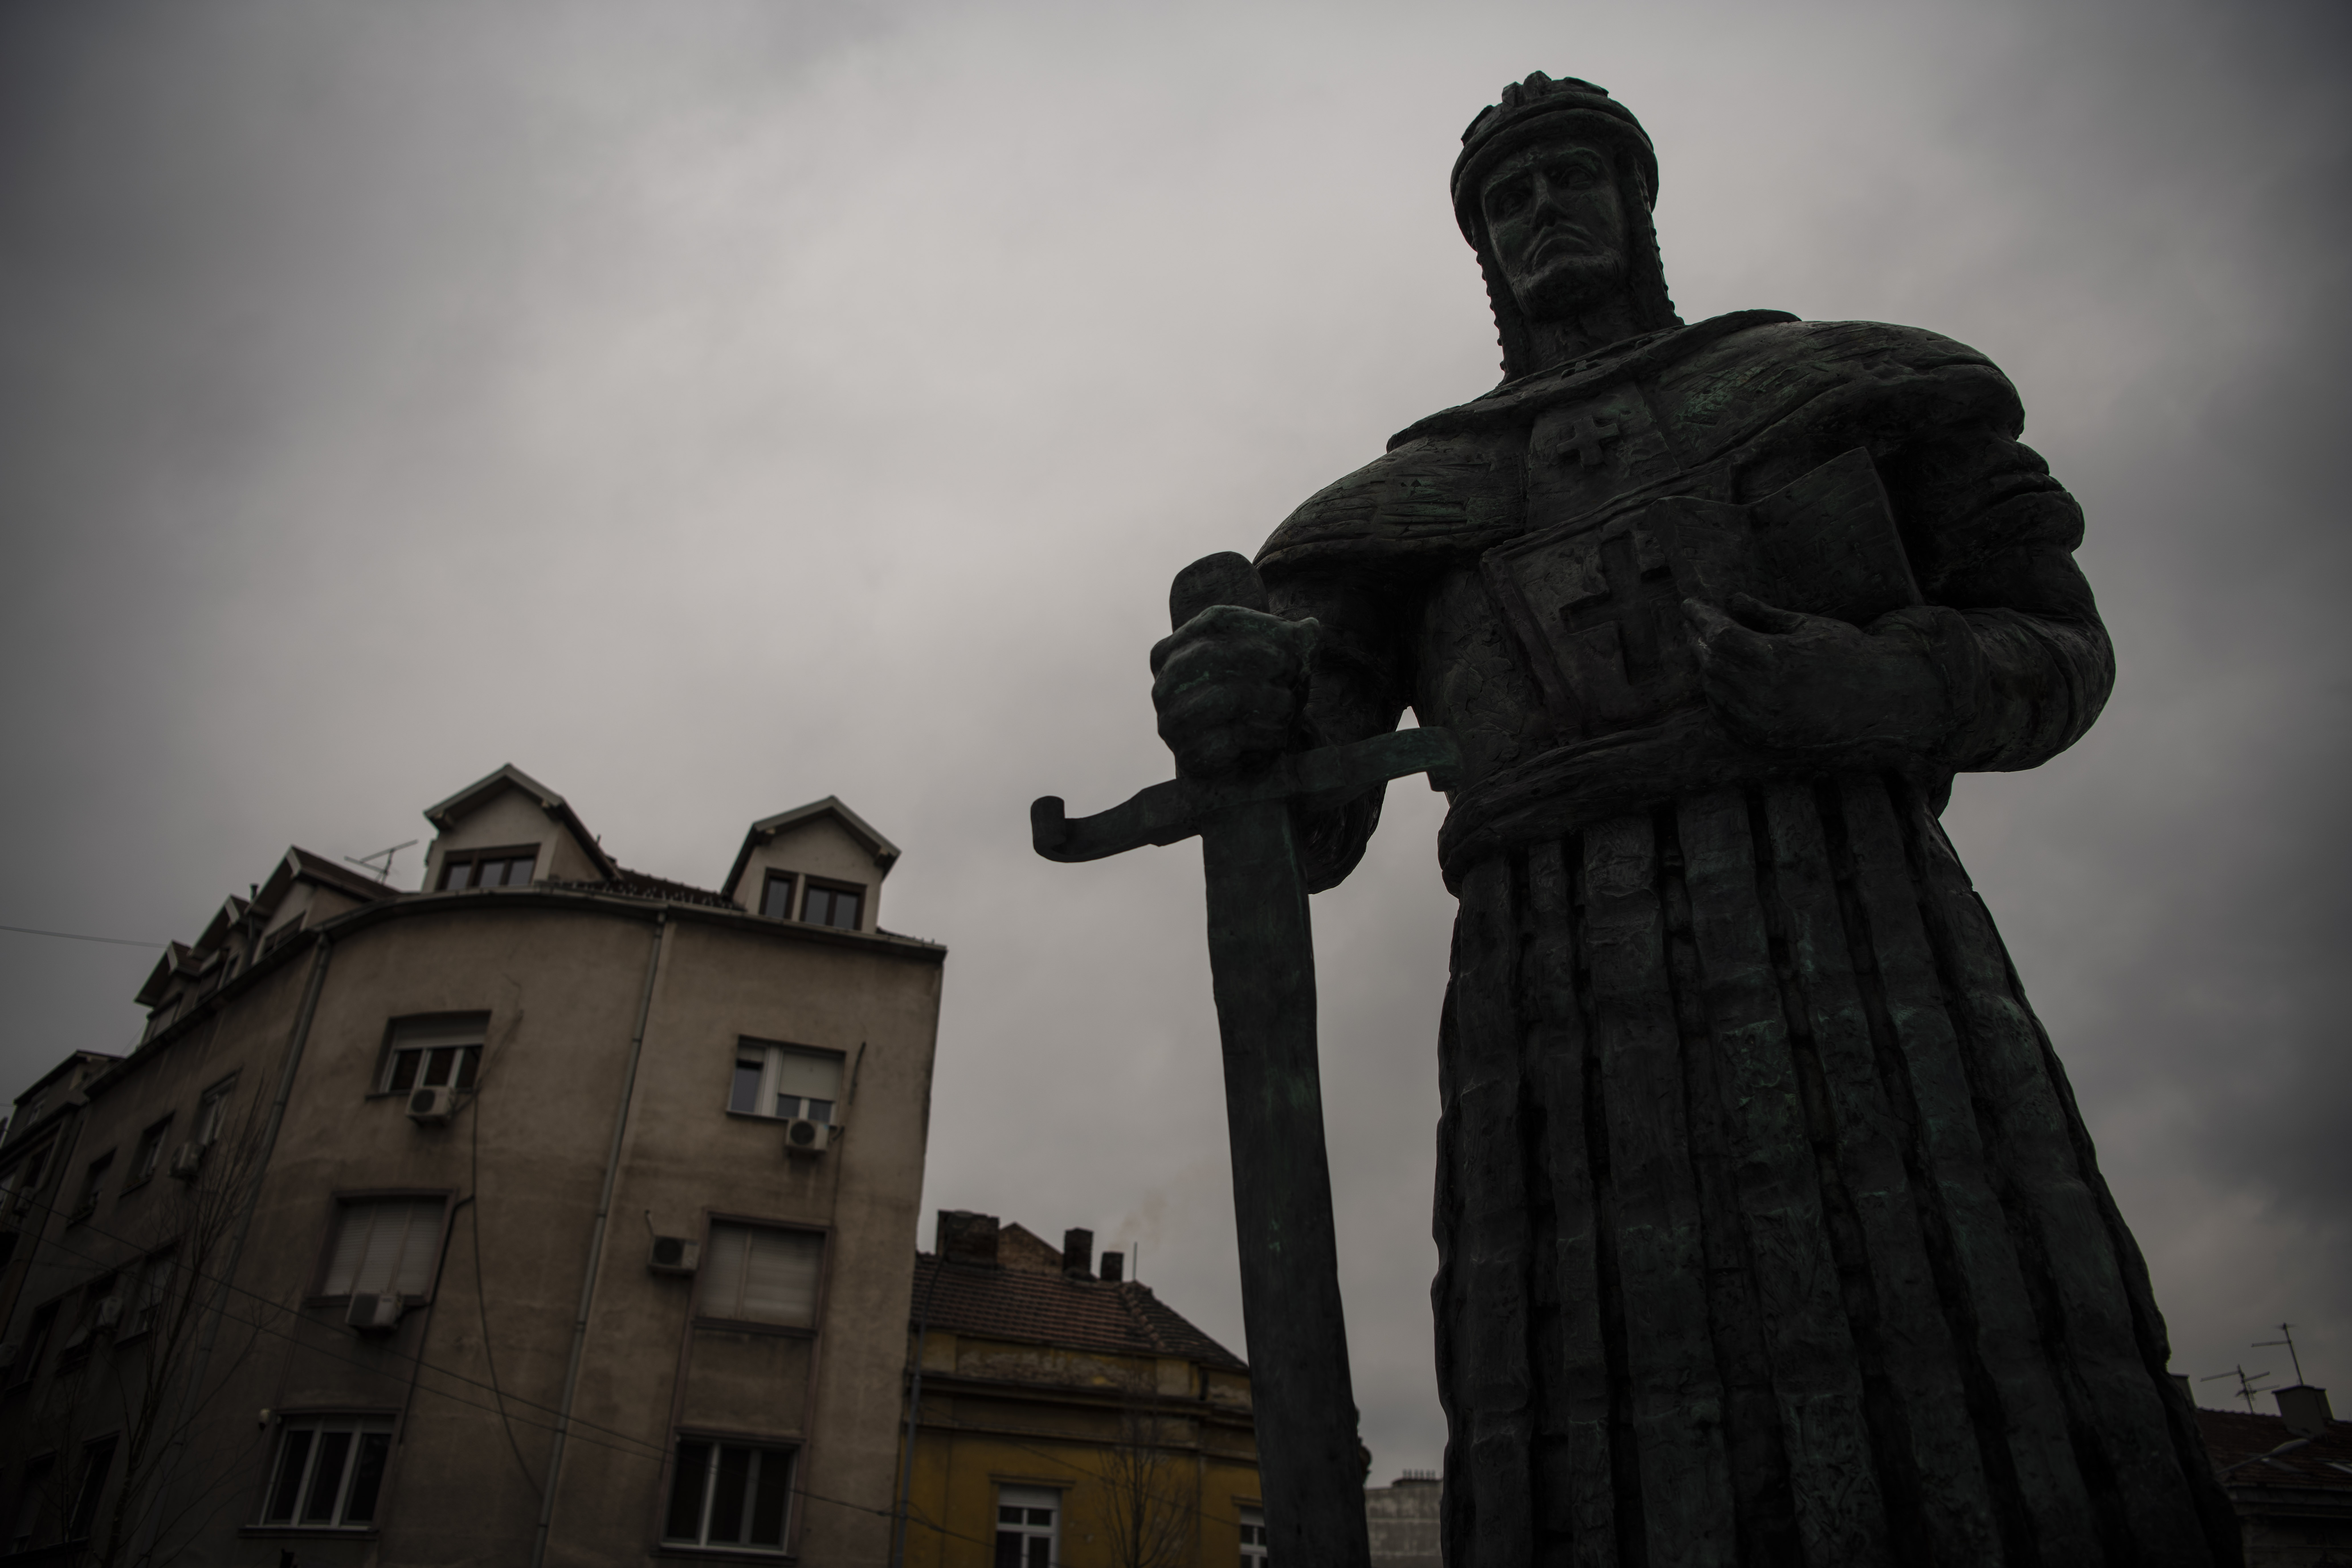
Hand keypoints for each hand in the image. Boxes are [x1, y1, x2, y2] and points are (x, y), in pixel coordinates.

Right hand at [1150, 605, 1318, 777]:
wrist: (1235, 761)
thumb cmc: (1251, 702)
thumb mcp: (1269, 664)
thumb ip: (1290, 642)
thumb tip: (1311, 629)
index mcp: (1170, 652)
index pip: (1214, 620)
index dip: (1258, 626)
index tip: (1292, 639)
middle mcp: (1162, 686)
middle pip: (1214, 655)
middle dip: (1265, 659)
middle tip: (1295, 670)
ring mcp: (1172, 722)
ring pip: (1228, 697)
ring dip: (1272, 700)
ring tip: (1289, 704)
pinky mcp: (1191, 755)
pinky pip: (1236, 737)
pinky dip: (1268, 733)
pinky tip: (1279, 733)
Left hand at [1683, 593, 1950, 758]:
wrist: (1884, 705)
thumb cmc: (1851, 657)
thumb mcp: (1809, 627)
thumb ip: (1765, 614)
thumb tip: (1733, 598)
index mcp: (1772, 658)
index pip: (1718, 633)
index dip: (1701, 617)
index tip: (1688, 604)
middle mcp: (1760, 693)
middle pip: (1710, 661)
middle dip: (1700, 639)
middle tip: (1694, 623)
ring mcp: (1759, 722)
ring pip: (1713, 690)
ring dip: (1707, 667)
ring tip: (1708, 649)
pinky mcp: (1761, 742)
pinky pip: (1724, 716)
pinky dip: (1719, 696)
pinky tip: (1723, 681)